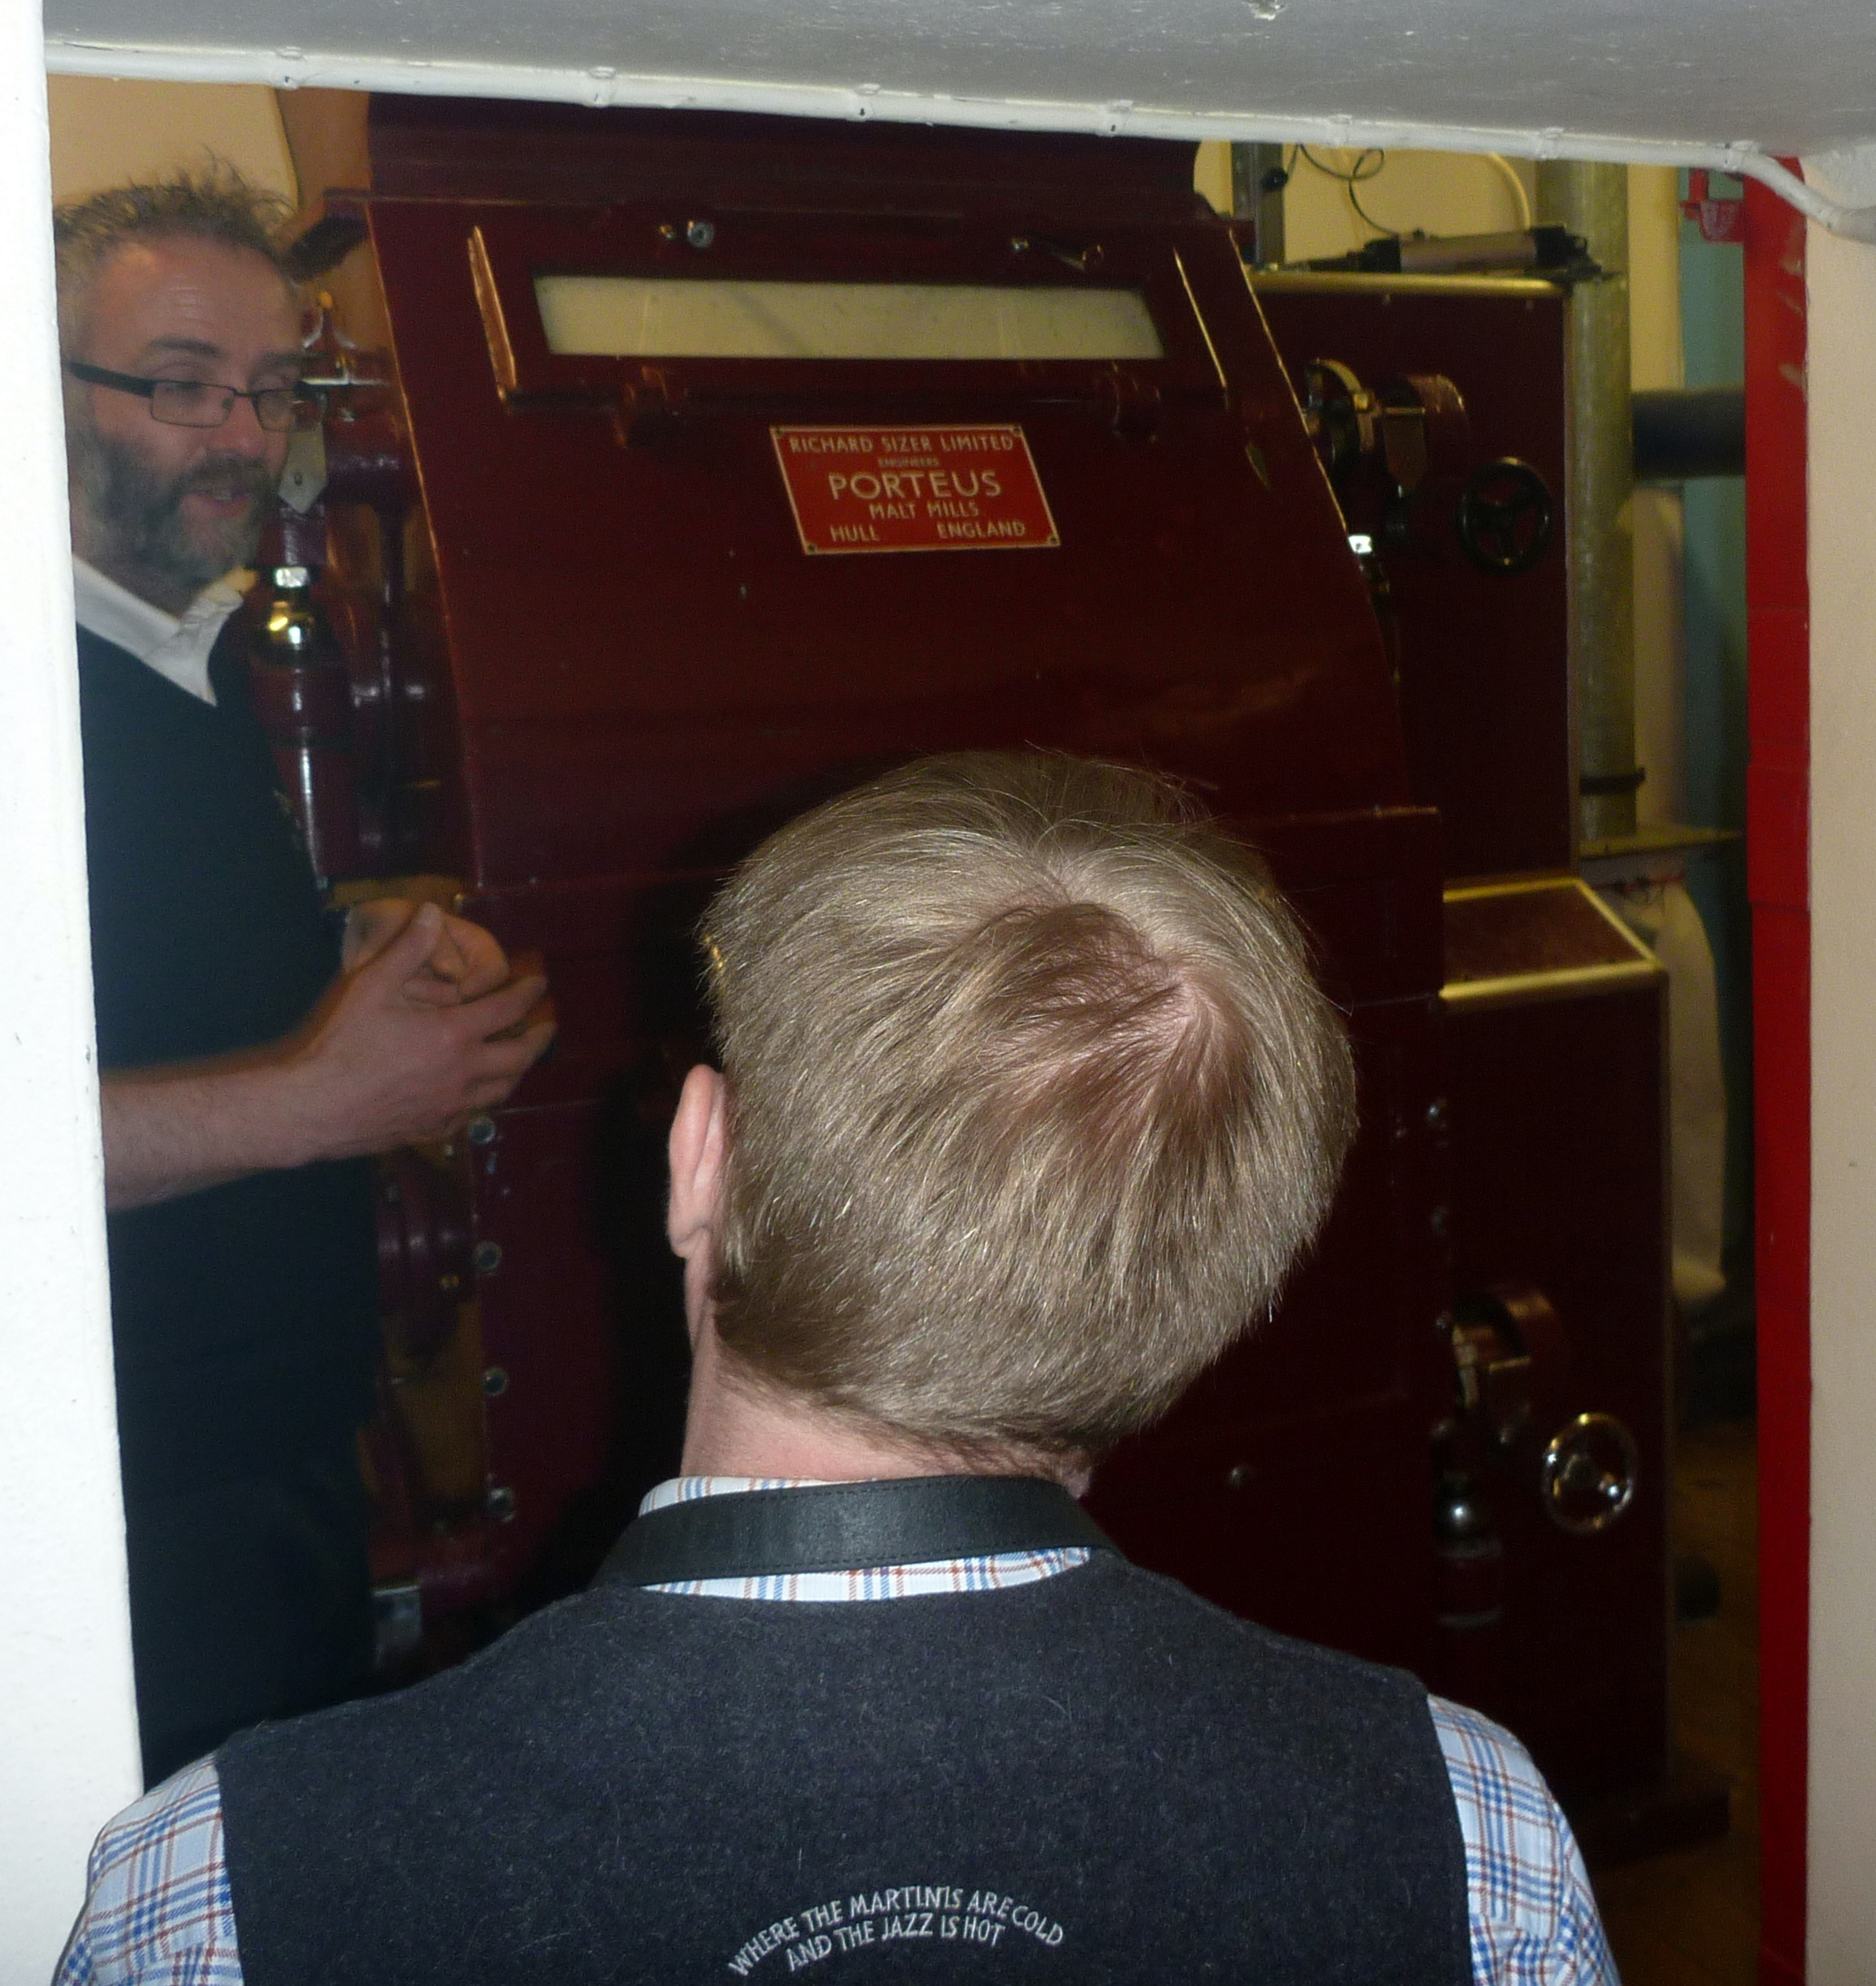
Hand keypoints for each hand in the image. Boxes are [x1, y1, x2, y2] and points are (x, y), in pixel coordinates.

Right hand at [287, 903, 554, 1158]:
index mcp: (454, 1034)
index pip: (508, 1009)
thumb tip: (432, 911)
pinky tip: (480, 1093)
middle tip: (547, 1025)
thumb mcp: (371, 986)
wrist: (315, 1108)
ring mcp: (453, 1106)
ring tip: (521, 1059)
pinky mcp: (436, 1129)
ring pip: (503, 1090)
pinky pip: (476, 1114)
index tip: (541, 983)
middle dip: (539, 1037)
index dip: (529, 992)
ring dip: (518, 1071)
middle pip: (520, 1057)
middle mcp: (464, 1073)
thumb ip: (407, 948)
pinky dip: (487, 1099)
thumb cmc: (341, 1044)